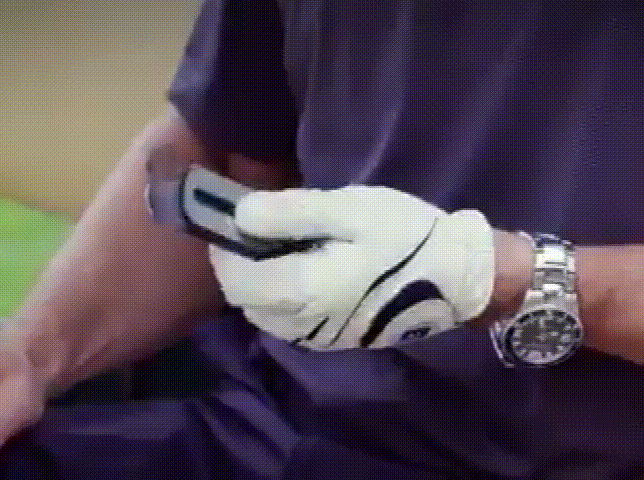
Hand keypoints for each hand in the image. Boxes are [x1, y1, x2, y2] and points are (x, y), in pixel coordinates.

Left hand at [209, 186, 495, 349]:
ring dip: (255, 280)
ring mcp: (315, 338)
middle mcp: (300, 324)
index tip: (230, 215)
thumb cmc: (404, 237)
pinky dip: (276, 295)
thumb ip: (290, 213)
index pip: (236, 277)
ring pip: (261, 313)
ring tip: (275, 243)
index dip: (224, 247)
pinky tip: (296, 267)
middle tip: (253, 225)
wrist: (458, 279)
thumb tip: (239, 215)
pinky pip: (283, 321)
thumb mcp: (349, 211)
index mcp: (302, 291)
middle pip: (244, 298)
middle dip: (237, 263)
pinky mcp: (330, 341)